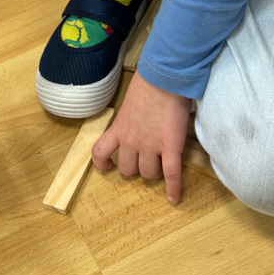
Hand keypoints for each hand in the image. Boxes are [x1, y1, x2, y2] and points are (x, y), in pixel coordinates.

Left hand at [92, 71, 191, 202]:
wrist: (165, 77)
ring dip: (154, 173)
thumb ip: (131, 117)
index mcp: (118, 128)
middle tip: (146, 160)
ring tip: (162, 167)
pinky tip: (174, 197)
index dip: (102, 164)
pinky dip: (173, 188)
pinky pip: (171, 174)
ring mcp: (151, 145)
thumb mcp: (130, 102)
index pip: (99, 153)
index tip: (109, 166)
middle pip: (128, 170)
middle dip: (136, 168)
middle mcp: (131, 141)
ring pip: (148, 174)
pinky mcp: (170, 147)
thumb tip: (139, 119)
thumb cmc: (149, 82)